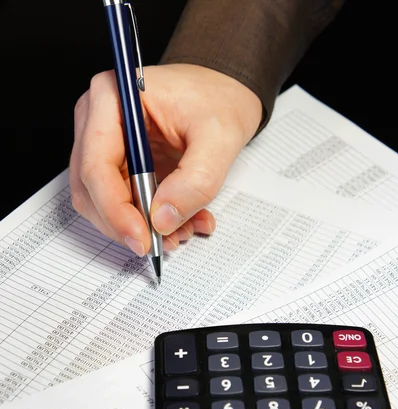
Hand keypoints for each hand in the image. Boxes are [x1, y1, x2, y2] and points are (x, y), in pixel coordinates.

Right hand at [70, 64, 262, 255]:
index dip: (115, 211)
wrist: (225, 94)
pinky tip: (180, 222)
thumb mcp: (219, 138)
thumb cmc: (218, 100)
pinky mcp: (117, 164)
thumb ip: (195, 180)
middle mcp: (97, 121)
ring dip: (137, 227)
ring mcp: (104, 144)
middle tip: (161, 243)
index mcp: (111, 98)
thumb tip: (162, 219)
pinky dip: (148, 221)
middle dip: (125, 225)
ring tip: (179, 231)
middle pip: (91, 190)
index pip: (95, 166)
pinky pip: (121, 204)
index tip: (142, 238)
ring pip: (102, 204)